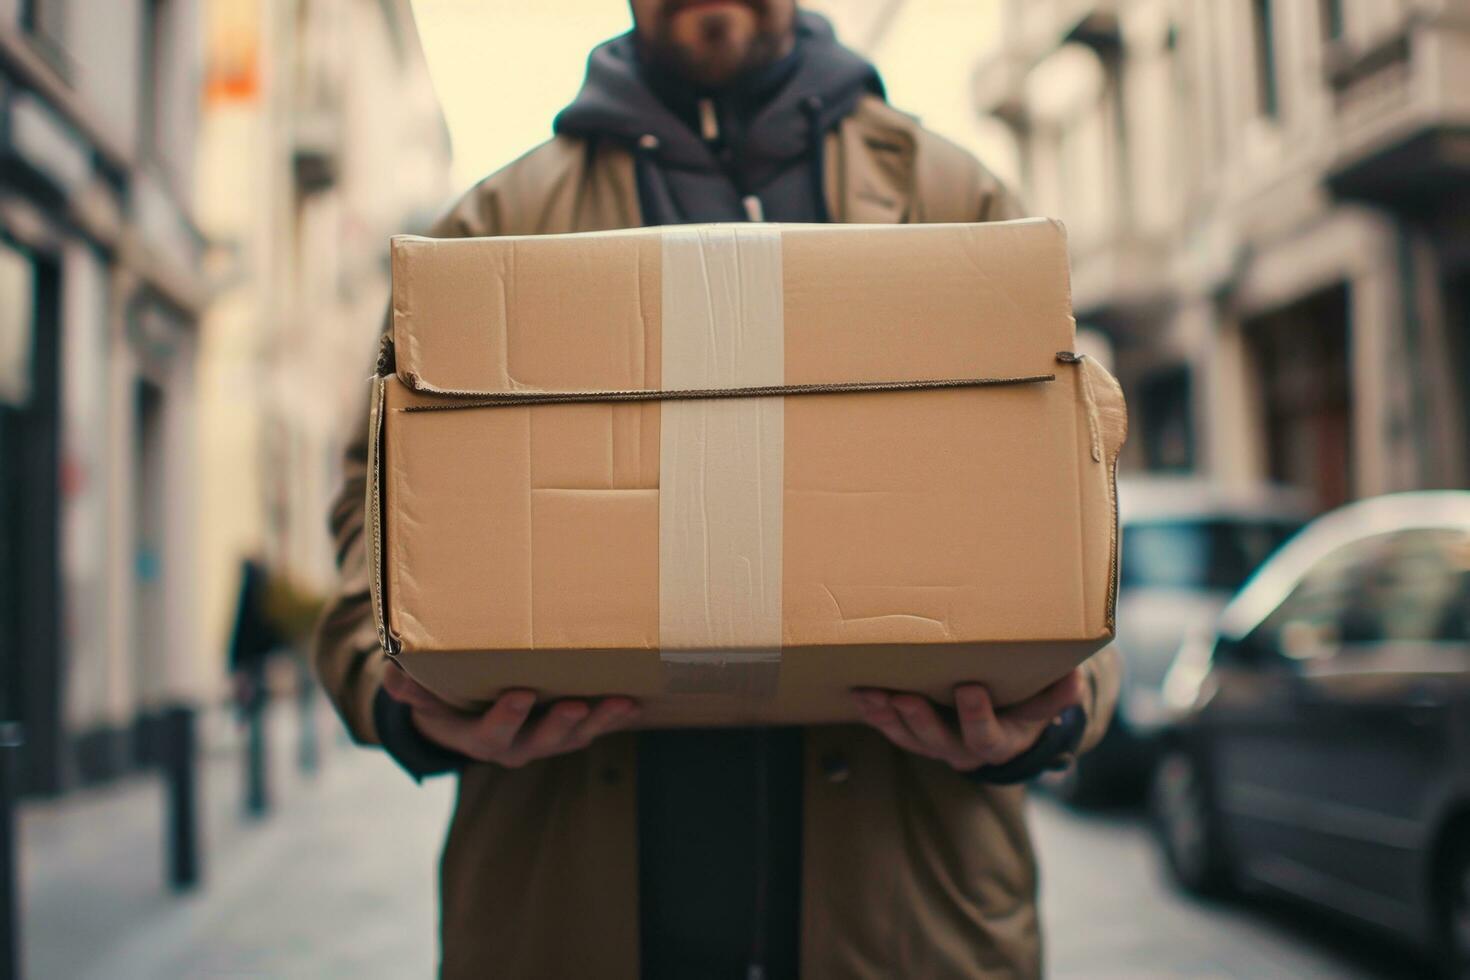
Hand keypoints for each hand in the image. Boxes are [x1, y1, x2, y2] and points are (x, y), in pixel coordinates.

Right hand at [381, 664, 638, 767]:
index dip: (506, 717)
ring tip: (623, 703)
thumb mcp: (418, 693)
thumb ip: (408, 687)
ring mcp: (544, 740)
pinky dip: (614, 717)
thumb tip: (397, 678)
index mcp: (478, 737)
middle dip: (561, 724)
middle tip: (578, 704)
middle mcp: (515, 746)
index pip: (491, 733)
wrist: (463, 717)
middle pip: (542, 741)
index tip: (520, 694)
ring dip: (600, 721)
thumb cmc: (441, 697)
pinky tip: (637, 700)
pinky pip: (593, 727)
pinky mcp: (567, 730)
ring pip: (575, 736)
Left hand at [852, 670, 1084, 771]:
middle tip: (904, 696)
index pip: (986, 737)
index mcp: (1001, 743)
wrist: (1008, 719)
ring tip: (871, 694)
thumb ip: (1057, 695)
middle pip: (939, 743)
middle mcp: (965, 750)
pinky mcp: (916, 735)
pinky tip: (861, 695)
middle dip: (920, 719)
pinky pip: (893, 730)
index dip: (977, 717)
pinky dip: (876, 715)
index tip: (969, 687)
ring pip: (910, 738)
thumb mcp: (1047, 701)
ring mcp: (937, 745)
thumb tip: (1073, 681)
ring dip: (889, 717)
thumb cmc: (1028, 703)